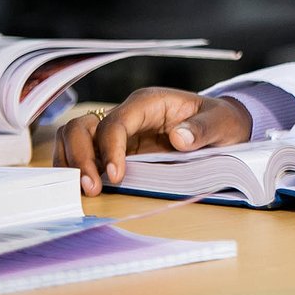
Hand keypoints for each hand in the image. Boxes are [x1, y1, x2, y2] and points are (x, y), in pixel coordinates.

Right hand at [53, 87, 251, 195]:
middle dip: (80, 157)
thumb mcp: (221, 122)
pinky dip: (76, 169)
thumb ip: (202, 128)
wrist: (222, 127)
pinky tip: (84, 188)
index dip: (110, 148)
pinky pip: (83, 154)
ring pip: (75, 138)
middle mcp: (127, 115)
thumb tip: (178, 138)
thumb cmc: (221, 121)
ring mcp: (118, 133)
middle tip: (92, 189)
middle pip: (82, 127)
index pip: (115, 122)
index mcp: (148, 103)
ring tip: (85, 191)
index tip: (117, 176)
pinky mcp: (115, 151)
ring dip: (72, 164)